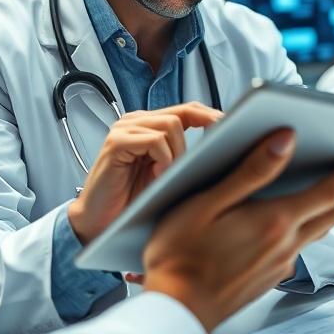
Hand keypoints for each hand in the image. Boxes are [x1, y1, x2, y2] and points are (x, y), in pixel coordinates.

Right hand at [67, 102, 222, 244]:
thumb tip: (224, 149)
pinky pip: (153, 140)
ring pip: (170, 125)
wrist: (98, 223)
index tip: (235, 129)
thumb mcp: (166, 175)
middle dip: (202, 133)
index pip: (188, 109)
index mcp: (150, 125)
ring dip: (178, 152)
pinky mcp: (115, 142)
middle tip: (212, 155)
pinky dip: (163, 158)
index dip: (212, 116)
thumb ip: (185, 157)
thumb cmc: (133, 202)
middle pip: (183, 112)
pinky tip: (158, 175)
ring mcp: (124, 129)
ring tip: (170, 174)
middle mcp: (137, 121)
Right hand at [142, 128, 333, 333]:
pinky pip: (300, 246)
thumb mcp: (208, 202)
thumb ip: (251, 170)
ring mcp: (278, 265)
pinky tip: (303, 222)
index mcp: (274, 222)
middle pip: (332, 213)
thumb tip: (286, 140)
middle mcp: (284, 246)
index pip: (327, 192)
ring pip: (318, 230)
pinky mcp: (268, 278)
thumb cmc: (180, 255)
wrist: (175, 309)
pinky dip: (312, 226)